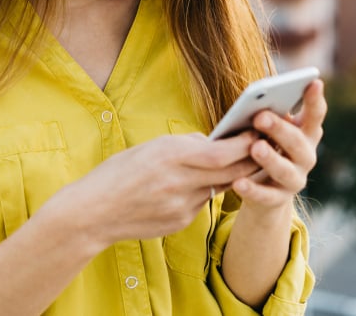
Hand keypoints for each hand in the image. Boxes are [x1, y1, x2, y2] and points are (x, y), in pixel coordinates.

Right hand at [50, 131, 260, 247]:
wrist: (93, 212)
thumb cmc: (116, 173)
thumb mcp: (148, 148)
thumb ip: (183, 145)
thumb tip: (212, 142)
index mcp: (169, 156)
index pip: (222, 152)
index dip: (245, 144)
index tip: (257, 133)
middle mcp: (180, 182)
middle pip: (230, 172)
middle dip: (249, 160)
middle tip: (263, 148)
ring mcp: (181, 206)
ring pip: (217, 188)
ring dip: (227, 176)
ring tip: (233, 163)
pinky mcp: (180, 222)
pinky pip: (201, 203)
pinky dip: (202, 192)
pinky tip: (190, 186)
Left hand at [232, 79, 325, 209]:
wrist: (267, 191)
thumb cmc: (267, 147)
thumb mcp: (270, 131)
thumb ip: (269, 117)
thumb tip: (255, 101)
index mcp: (305, 134)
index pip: (315, 116)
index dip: (315, 100)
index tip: (314, 82)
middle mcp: (306, 156)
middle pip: (297, 142)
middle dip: (280, 129)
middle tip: (261, 117)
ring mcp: (295, 179)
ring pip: (285, 170)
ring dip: (270, 159)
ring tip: (255, 148)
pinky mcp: (278, 199)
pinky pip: (266, 196)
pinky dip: (252, 190)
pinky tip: (238, 182)